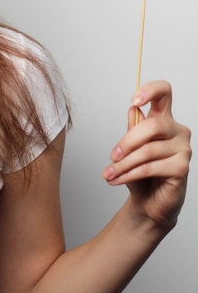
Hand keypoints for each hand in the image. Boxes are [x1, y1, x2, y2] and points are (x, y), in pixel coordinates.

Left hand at [102, 80, 190, 229]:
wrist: (148, 201)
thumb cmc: (140, 172)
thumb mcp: (130, 147)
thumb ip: (133, 128)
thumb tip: (134, 109)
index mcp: (163, 119)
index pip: (164, 93)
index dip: (151, 91)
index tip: (134, 100)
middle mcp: (177, 130)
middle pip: (153, 125)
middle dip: (127, 141)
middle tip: (112, 156)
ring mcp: (183, 149)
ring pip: (148, 150)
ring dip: (123, 164)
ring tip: (109, 174)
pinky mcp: (182, 168)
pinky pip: (151, 167)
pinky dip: (130, 173)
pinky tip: (118, 179)